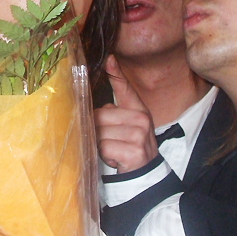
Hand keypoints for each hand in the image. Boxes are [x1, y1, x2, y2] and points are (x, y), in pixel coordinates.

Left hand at [94, 55, 157, 172]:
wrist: (146, 176)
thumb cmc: (130, 148)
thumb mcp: (125, 126)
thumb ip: (113, 111)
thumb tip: (90, 102)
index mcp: (138, 110)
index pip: (125, 89)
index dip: (116, 73)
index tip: (108, 59)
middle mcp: (141, 119)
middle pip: (100, 115)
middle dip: (97, 130)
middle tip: (110, 142)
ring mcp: (138, 135)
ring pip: (99, 133)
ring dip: (100, 145)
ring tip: (113, 151)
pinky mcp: (133, 151)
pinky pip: (104, 147)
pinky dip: (104, 155)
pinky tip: (115, 160)